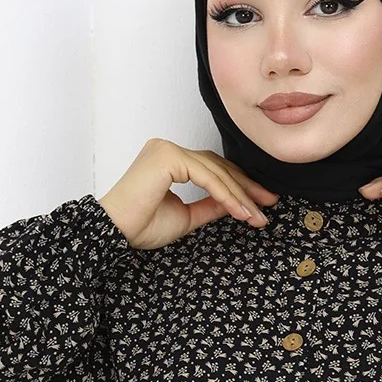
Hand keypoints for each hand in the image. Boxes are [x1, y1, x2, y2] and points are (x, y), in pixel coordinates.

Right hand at [99, 139, 278, 249]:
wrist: (113, 232)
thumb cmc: (140, 226)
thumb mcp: (186, 217)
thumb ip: (210, 207)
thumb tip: (238, 204)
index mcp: (169, 161)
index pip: (212, 169)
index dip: (237, 186)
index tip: (259, 205)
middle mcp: (168, 150)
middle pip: (217, 166)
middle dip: (246, 187)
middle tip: (268, 204)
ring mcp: (167, 150)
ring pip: (215, 171)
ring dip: (239, 195)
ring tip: (256, 216)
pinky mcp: (167, 157)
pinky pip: (206, 176)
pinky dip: (225, 194)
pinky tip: (240, 211)